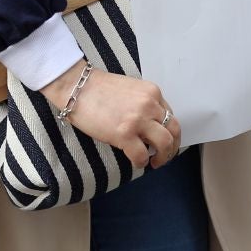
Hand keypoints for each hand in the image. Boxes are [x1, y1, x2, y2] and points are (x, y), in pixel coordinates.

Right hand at [41, 63, 180, 169]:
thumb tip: (149, 125)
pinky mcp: (125, 134)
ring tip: (154, 162)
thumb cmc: (97, 88)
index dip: (169, 131)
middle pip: (174, 130)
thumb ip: (143, 104)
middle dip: (172, 147)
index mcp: (152, 92)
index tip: (164, 140)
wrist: (76, 87)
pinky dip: (141, 163)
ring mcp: (138, 120)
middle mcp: (150, 104)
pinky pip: (142, 156)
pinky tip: (136, 162)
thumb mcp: (130, 90)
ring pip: (165, 144)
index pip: (170, 115)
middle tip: (164, 155)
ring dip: (163, 157)